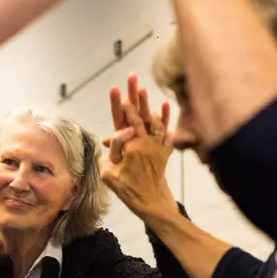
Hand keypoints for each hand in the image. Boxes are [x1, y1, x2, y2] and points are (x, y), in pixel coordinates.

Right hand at [100, 75, 176, 217]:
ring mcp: (155, 145)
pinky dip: (166, 118)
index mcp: (128, 146)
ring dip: (148, 102)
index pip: (121, 119)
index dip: (117, 104)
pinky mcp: (164, 150)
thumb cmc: (126, 188)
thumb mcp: (109, 172)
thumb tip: (120, 132)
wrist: (150, 201)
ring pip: (151, 118)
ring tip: (143, 86)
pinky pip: (166, 130)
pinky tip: (165, 104)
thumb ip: (114, 149)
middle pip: (137, 113)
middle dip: (133, 94)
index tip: (114, 89)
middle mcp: (143, 142)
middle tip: (131, 77)